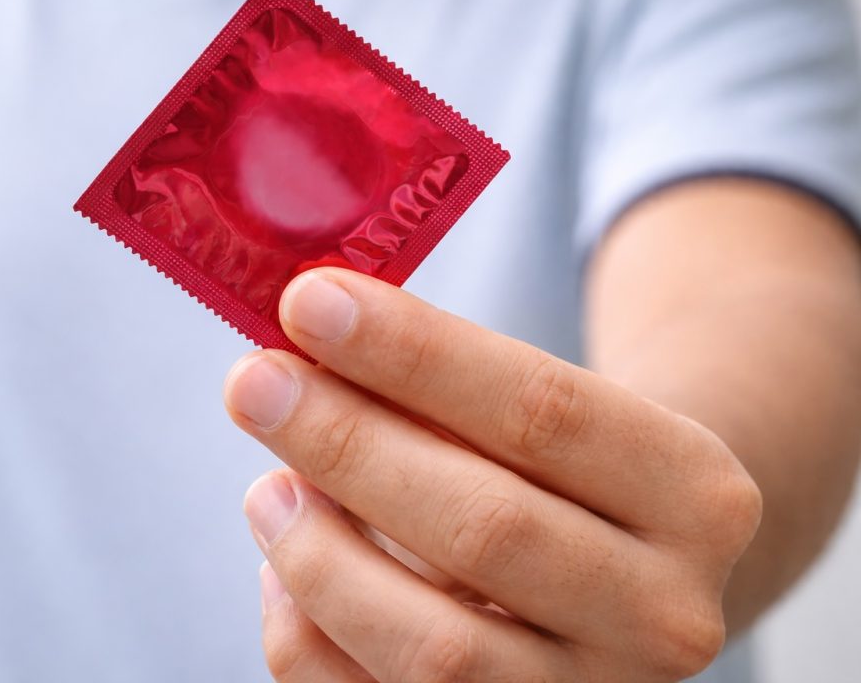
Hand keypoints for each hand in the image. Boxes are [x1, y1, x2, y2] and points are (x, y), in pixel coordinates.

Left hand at [223, 268, 761, 681]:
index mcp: (696, 494)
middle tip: (254, 383)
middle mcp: (665, 612)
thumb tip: (303, 347)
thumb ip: (439, 384)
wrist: (631, 575)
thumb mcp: (543, 411)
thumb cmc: (563, 473)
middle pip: (486, 527)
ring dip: (318, 555)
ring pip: (432, 648)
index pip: (543, 411)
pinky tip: (284, 571)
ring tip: (266, 486)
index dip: (413, 354)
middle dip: (347, 444)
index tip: (309, 302)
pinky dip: (305, 635)